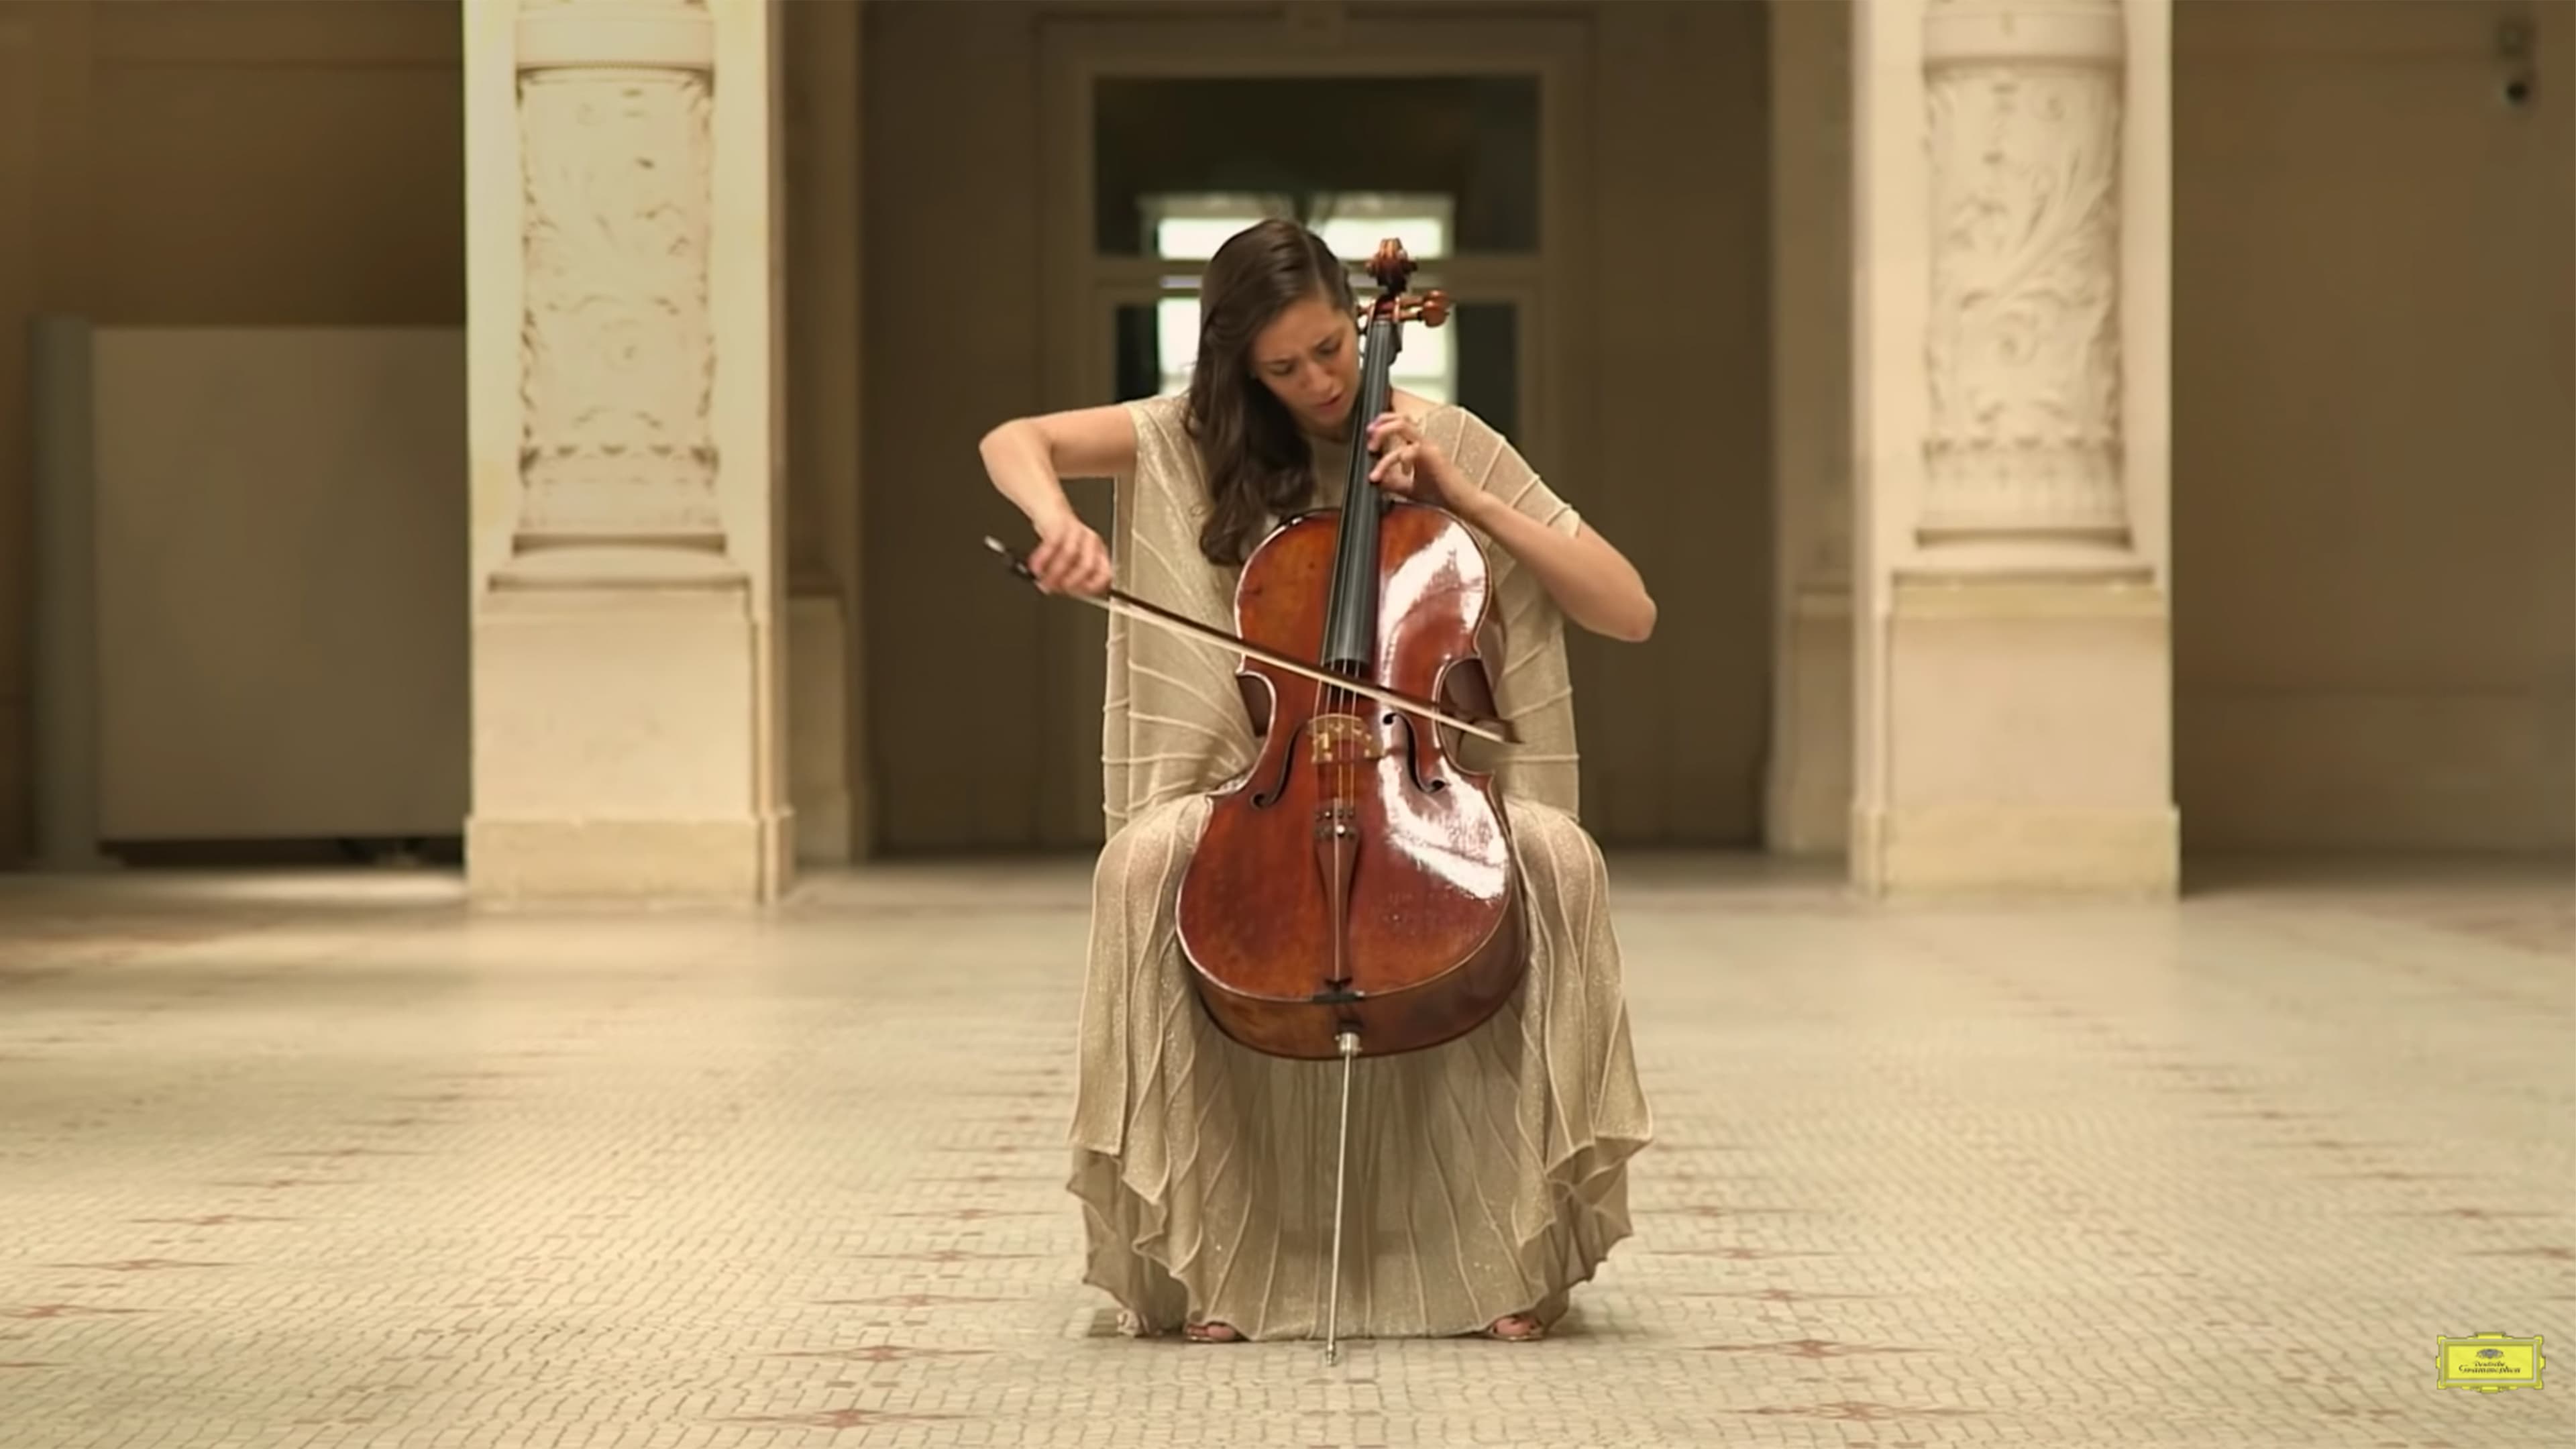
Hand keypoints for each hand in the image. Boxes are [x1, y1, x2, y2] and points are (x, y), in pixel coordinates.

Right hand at [1026, 514, 1110, 596]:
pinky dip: (1042, 559)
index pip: (1105, 574)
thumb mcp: (1071, 559)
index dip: (1091, 587)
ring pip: (1070, 555)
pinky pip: (1052, 544)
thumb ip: (1069, 577)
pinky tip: (1035, 567)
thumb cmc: (1060, 537)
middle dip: (1069, 582)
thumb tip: (1058, 591)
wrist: (1049, 511)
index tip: (1077, 594)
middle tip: (1056, 589)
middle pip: (1087, 566)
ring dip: (1054, 572)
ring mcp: (1077, 531)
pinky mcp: (1060, 524)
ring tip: (1042, 580)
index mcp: (1098, 552)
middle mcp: (1091, 541)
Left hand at [1366, 413, 1480, 518]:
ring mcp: (1429, 447)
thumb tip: (1376, 480)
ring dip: (1383, 433)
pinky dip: (1397, 459)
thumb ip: (1393, 482)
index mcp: (1419, 447)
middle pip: (1400, 418)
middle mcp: (1424, 443)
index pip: (1400, 423)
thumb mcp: (1409, 488)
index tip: (1369, 434)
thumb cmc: (1442, 494)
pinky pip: (1410, 449)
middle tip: (1369, 437)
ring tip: (1373, 449)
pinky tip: (1400, 473)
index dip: (1382, 423)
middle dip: (1380, 424)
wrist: (1462, 503)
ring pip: (1403, 426)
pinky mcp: (1433, 456)